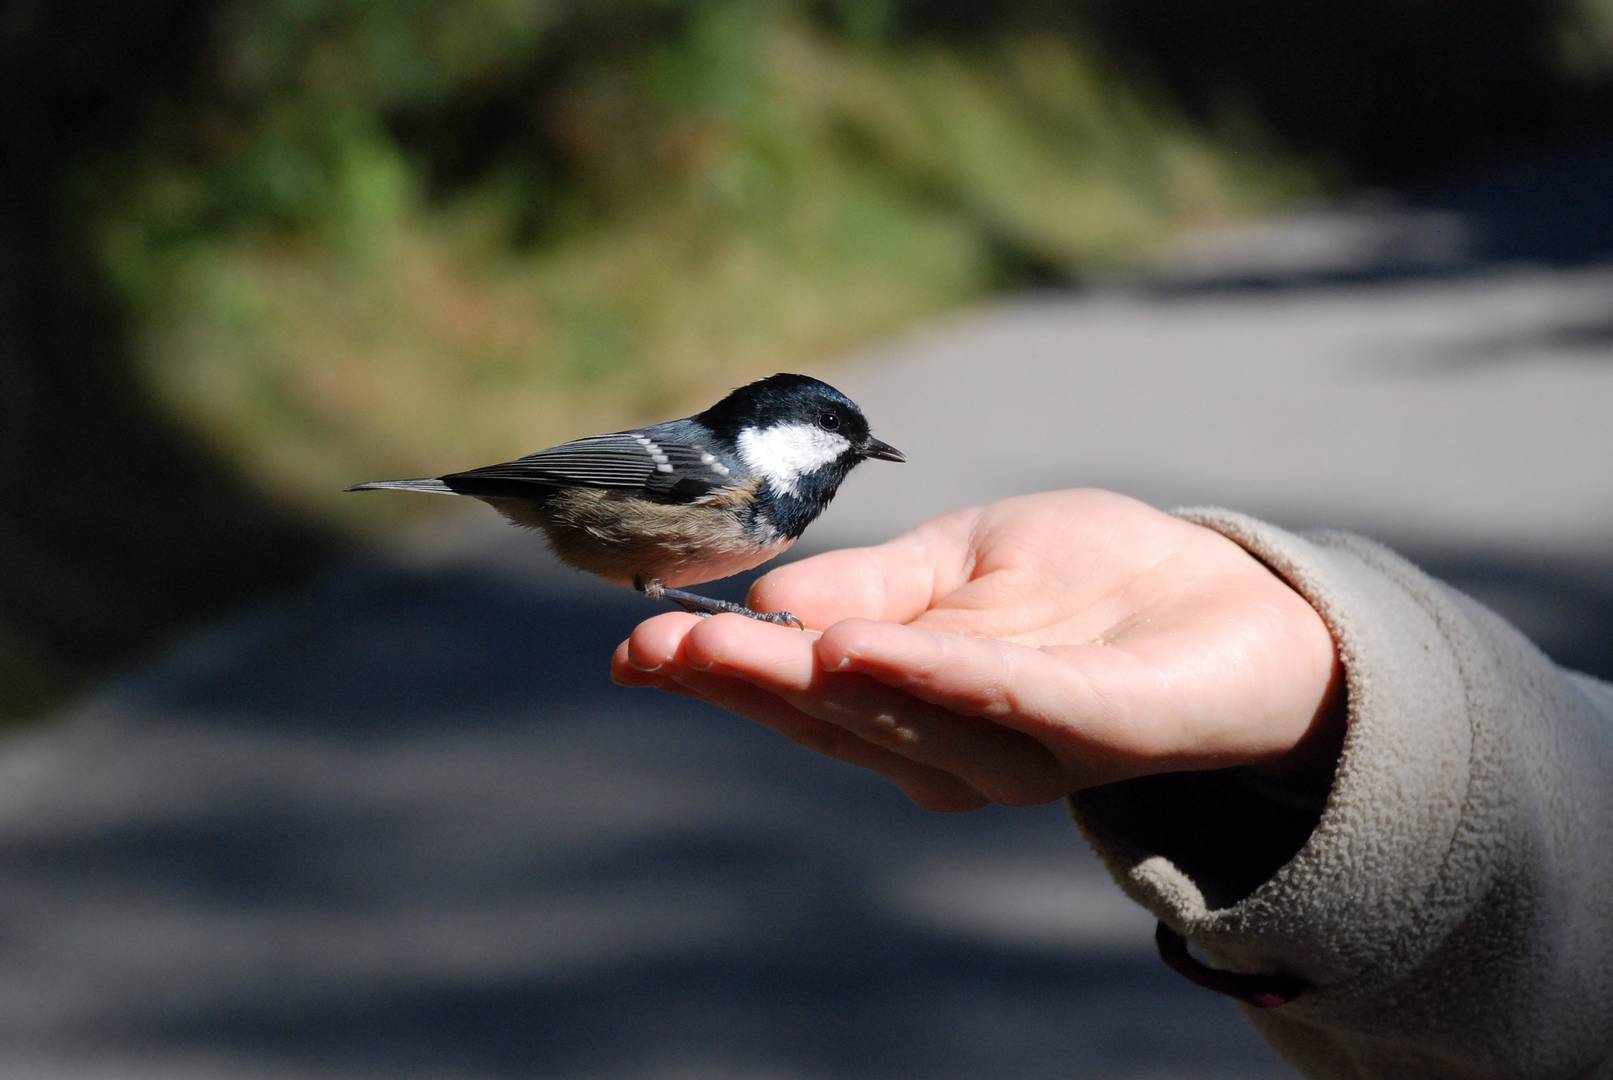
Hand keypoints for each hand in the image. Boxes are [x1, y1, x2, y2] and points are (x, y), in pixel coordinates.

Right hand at [611, 490, 1342, 811]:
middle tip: (663, 646)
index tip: (637, 645)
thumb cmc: (1088, 588)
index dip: (722, 672)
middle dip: (749, 683)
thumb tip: (766, 599)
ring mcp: (1028, 746)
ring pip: (910, 719)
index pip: (806, 694)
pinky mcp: (1102, 726)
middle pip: (840, 718)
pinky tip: (868, 648)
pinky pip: (1013, 702)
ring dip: (826, 685)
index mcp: (914, 705)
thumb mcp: (958, 564)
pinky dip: (938, 679)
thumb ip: (869, 586)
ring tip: (751, 643)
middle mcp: (957, 746)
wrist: (1235, 601)